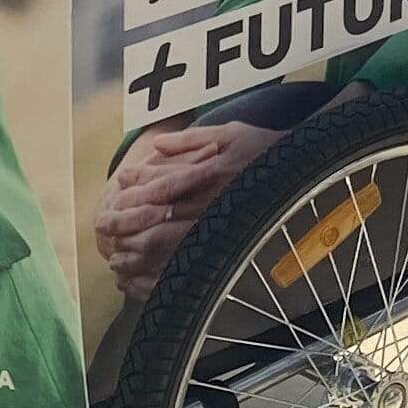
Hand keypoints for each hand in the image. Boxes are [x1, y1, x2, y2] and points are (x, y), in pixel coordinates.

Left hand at [93, 119, 282, 299]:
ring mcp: (222, 225)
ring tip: (119, 261)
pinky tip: (147, 275)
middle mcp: (214, 203)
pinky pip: (191, 261)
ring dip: (140, 255)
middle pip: (161, 223)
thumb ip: (190, 140)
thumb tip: (155, 144)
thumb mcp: (229, 132)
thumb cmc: (263, 148)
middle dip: (128, 231)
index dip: (133, 198)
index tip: (110, 205)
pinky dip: (164, 270)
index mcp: (210, 175)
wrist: (302, 169)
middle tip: (105, 235)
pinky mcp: (228, 240)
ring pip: (172, 246)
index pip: (163, 189)